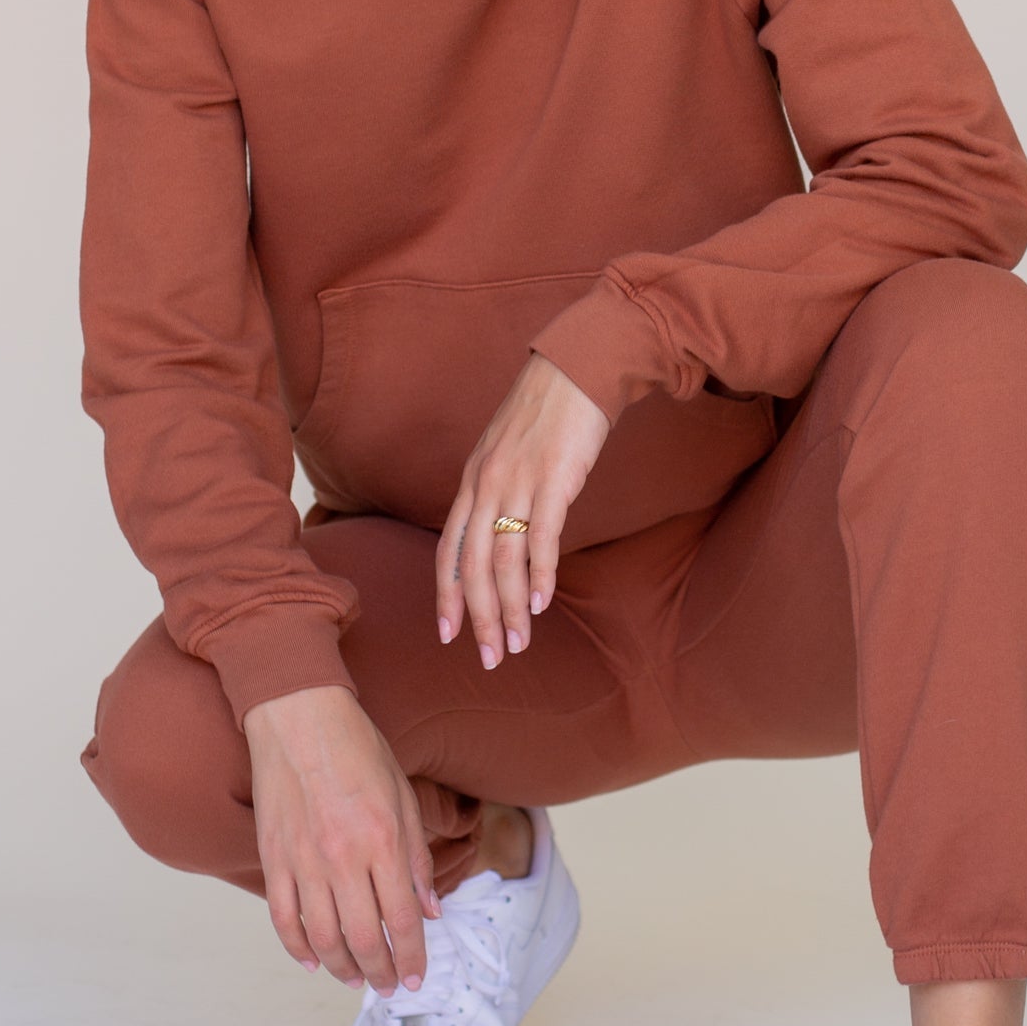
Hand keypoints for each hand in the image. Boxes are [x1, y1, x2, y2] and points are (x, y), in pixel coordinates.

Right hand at [243, 684, 442, 994]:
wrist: (299, 716)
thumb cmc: (357, 748)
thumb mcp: (403, 795)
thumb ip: (416, 857)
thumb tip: (430, 910)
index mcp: (382, 840)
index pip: (402, 920)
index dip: (413, 957)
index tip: (417, 976)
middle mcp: (342, 858)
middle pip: (364, 940)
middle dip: (382, 973)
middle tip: (389, 986)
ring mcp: (303, 861)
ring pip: (323, 939)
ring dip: (343, 968)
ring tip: (356, 978)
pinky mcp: (273, 858)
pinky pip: (283, 918)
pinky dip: (297, 947)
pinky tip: (313, 960)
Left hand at [434, 350, 610, 668]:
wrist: (580, 367)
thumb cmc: (549, 412)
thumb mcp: (508, 451)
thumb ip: (500, 491)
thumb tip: (503, 531)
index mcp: (472, 481)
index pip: (448, 550)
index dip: (446, 596)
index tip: (449, 635)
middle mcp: (486, 485)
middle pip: (470, 566)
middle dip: (478, 618)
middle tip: (490, 658)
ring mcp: (517, 482)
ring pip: (502, 560)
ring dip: (509, 609)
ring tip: (519, 644)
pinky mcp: (553, 479)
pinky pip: (540, 537)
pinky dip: (539, 576)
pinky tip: (541, 604)